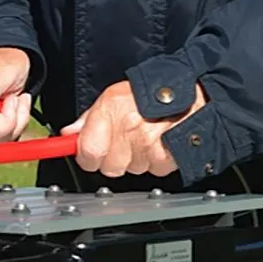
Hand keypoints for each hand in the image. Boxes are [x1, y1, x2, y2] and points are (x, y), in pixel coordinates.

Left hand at [61, 81, 207, 177]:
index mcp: (111, 111)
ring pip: (131, 169)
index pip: (87, 152)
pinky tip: (159, 142)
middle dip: (113, 158)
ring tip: (145, 135)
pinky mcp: (166, 158)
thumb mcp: (114, 95)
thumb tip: (70, 133)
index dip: (87, 156)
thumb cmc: (154, 92)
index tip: (88, 153)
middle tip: (123, 140)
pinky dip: (155, 160)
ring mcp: (148, 145)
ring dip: (136, 158)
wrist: (192, 94)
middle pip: (109, 167)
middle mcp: (128, 129)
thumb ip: (89, 117)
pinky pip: (152, 169)